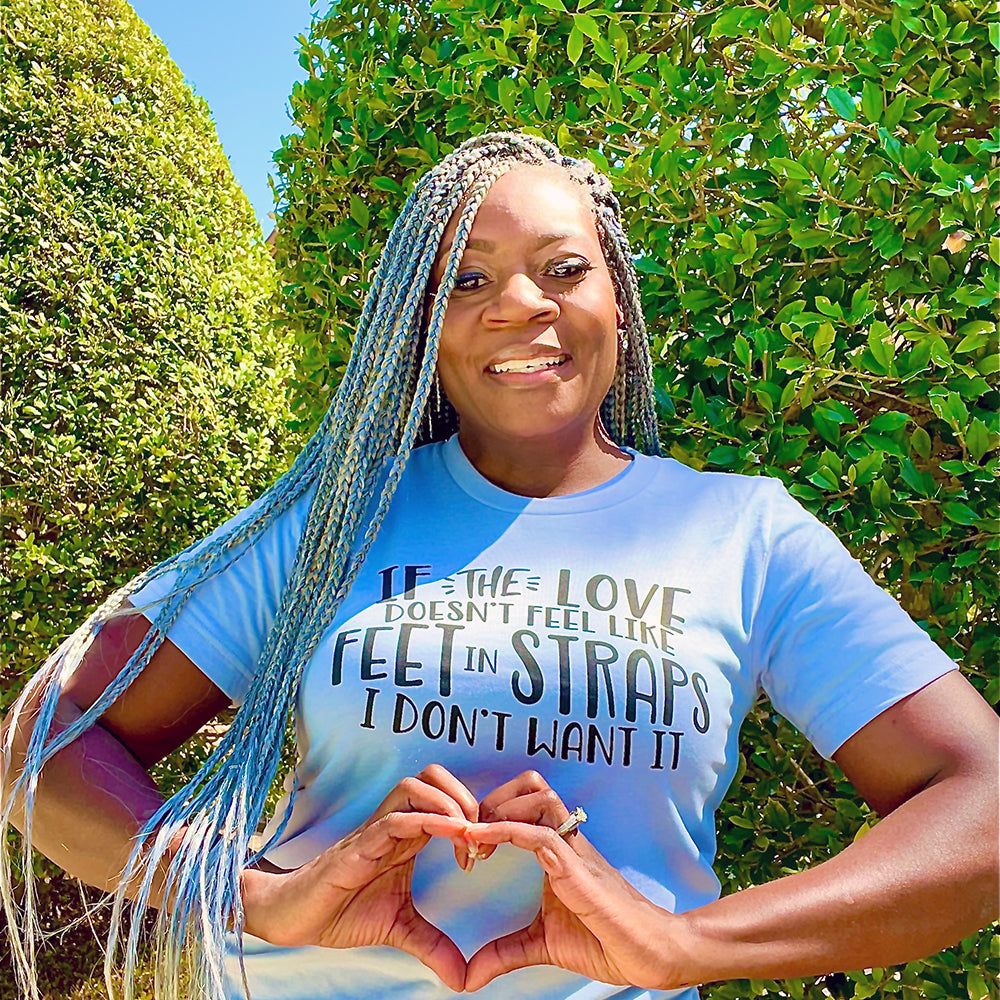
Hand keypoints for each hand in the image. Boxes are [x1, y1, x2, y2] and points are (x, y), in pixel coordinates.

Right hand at [240, 764, 476, 991]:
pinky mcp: (358, 846)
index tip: (484, 851)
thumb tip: (463, 979)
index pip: (444, 797)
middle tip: (480, 836)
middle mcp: (393, 823)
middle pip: (433, 776)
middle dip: (465, 797)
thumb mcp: (398, 928)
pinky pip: (394, 820)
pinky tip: (450, 834)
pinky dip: (427, 820)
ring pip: (415, 787)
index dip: (471, 814)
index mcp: (406, 834)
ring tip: (467, 834)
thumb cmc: (341, 911)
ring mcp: (374, 831)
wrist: (292, 917)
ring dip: (449, 803)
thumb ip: (432, 946)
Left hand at [463, 771, 693, 991]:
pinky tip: (483, 842)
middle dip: (495, 797)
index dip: (490, 813)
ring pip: (540, 796)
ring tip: (475, 837)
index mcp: (557, 850)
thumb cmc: (605, 941)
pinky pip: (544, 834)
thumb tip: (469, 976)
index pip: (524, 804)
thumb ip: (506, 952)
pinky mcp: (579, 869)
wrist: (651, 955)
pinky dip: (509, 831)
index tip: (464, 843)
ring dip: (501, 808)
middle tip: (469, 831)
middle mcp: (566, 841)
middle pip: (532, 784)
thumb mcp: (542, 944)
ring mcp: (574, 851)